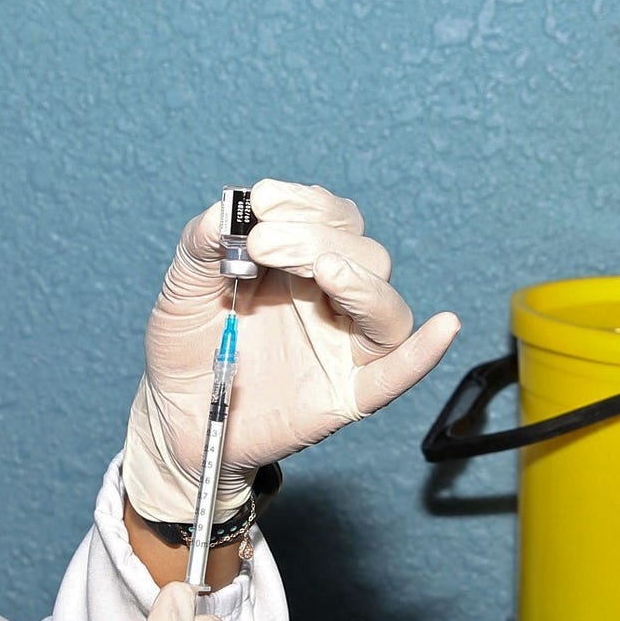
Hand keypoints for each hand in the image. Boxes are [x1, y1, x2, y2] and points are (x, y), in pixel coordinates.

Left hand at [121, 180, 461, 522]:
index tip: (262, 202)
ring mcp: (344, 346)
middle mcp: (333, 299)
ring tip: (321, 269)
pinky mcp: (347, 394)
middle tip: (263, 245)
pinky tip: (443, 329)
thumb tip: (227, 209)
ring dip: (360, 280)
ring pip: (385, 306)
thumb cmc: (187, 349)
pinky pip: (396, 374)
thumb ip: (202, 244)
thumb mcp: (182, 287)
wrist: (176, 417)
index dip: (305, 204)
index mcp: (302, 264)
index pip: (332, 218)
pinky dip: (423, 353)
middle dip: (316, 238)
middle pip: (363, 255)